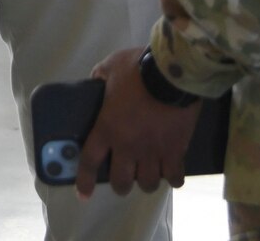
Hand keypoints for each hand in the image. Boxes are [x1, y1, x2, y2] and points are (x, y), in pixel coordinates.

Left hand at [76, 47, 201, 198]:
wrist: (173, 74)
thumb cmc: (139, 68)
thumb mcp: (111, 66)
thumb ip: (100, 76)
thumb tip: (96, 81)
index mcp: (107, 128)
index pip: (90, 161)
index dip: (85, 181)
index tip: (83, 194)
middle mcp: (128, 146)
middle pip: (121, 182)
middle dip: (121, 185)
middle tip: (124, 178)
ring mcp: (153, 151)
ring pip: (148, 183)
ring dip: (146, 181)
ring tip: (147, 174)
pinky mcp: (176, 151)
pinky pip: (174, 176)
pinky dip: (172, 177)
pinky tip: (171, 173)